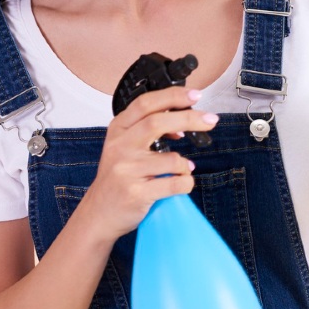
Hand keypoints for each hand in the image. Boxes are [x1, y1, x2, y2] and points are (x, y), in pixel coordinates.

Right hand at [73, 86, 218, 241]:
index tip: (194, 95)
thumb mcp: (124, 147)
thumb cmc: (116, 179)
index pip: (146, 104)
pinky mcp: (136, 192)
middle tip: (210, 120)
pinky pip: (174, 184)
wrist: (98, 213)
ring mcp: (127, 170)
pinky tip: (181, 183)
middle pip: (158, 123)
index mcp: (118, 130)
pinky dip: (185, 183)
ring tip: (182, 171)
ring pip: (172, 160)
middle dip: (190, 118)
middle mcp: (120, 147)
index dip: (172, 96)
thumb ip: (146, 131)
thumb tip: (182, 124)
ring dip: (185, 165)